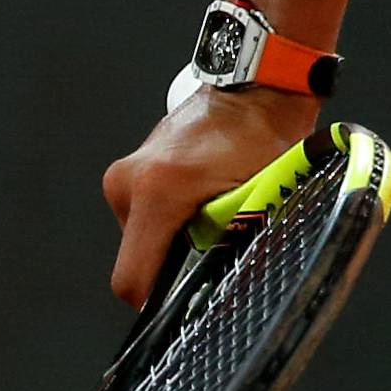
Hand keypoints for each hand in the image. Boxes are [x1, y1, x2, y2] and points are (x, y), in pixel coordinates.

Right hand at [103, 84, 320, 307]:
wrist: (255, 87)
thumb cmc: (263, 137)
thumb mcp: (259, 199)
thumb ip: (235, 246)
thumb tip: (226, 293)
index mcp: (157, 191)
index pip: (132, 281)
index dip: (160, 302)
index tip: (190, 298)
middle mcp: (130, 181)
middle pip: (140, 261)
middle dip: (175, 265)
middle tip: (215, 245)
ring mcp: (126, 173)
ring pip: (143, 240)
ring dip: (174, 241)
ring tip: (214, 215)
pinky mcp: (131, 168)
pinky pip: (145, 216)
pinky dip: (171, 220)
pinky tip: (203, 200)